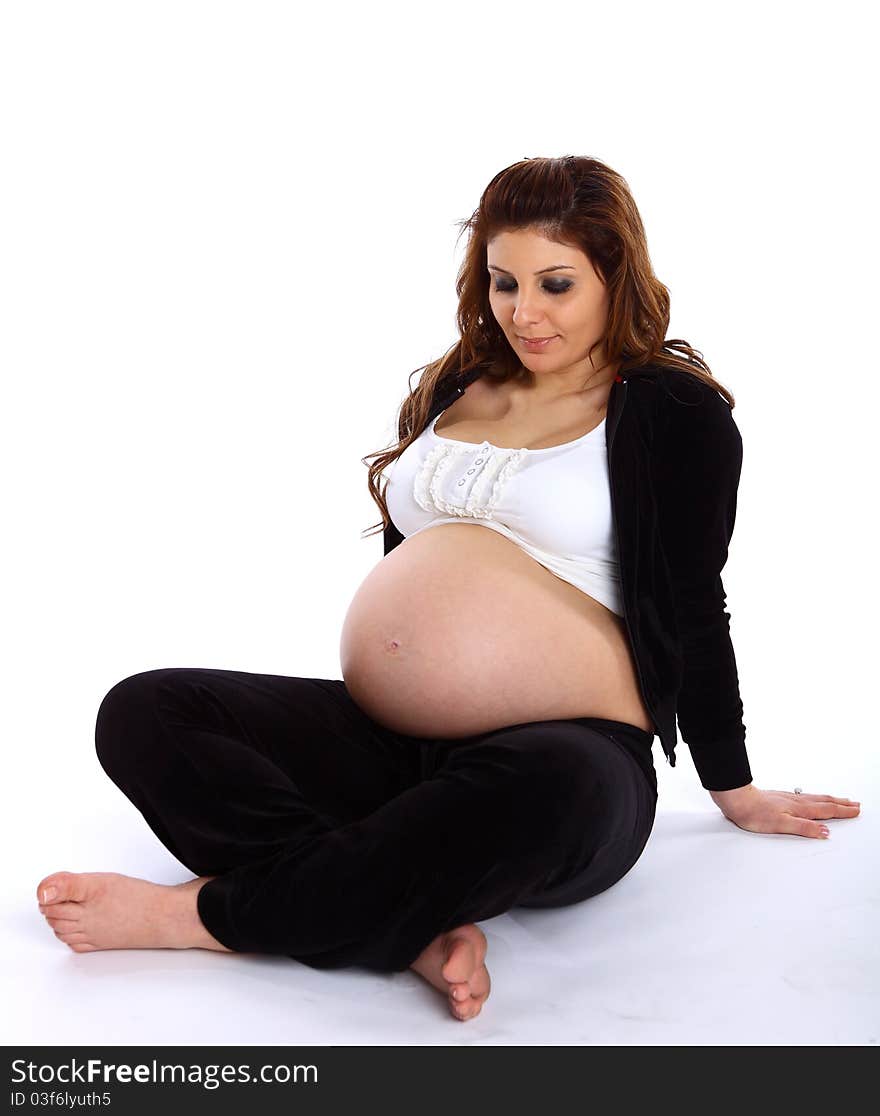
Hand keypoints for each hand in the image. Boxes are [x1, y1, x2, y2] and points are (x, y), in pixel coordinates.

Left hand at [708, 784, 860, 838]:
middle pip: (824, 802)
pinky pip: (806, 797)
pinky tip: (812, 799)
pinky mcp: (781, 798)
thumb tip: (824, 832)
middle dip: (841, 804)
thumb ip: (804, 829)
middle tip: (855, 804)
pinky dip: (816, 798)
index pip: (827, 811)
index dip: (843, 812)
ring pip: (816, 798)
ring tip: (841, 800)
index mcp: (800, 809)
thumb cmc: (755, 813)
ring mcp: (789, 798)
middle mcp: (797, 801)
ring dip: (831, 799)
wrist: (738, 800)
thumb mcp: (782, 825)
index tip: (856, 811)